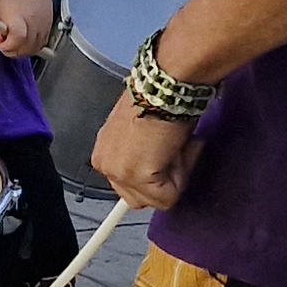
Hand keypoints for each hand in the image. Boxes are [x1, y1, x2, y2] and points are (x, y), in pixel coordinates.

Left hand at [0, 0, 55, 58]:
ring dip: (24, 50)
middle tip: (5, 44)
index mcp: (18, 17)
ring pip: (36, 49)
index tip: (1, 44)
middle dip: (13, 51)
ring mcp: (44, 25)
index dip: (8, 46)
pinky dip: (33, 46)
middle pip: (27, 48)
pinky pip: (42, 43)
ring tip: (15, 42)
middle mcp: (33, 22)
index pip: (17, 38)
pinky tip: (25, 39)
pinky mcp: (49, 26)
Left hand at [93, 94, 200, 210]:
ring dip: (175, 178)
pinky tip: (179, 150)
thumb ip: (145, 155)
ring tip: (177, 147)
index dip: (157, 173)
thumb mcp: (145, 134)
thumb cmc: (161, 100)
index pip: (129, 186)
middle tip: (177, 150)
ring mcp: (117, 173)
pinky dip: (181, 178)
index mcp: (104, 152)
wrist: (166, 87)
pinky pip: (166, 199)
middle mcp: (104, 164)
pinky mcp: (136, 177)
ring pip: (154, 200)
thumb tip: (163, 168)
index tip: (171, 155)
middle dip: (164, 181)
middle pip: (138, 198)